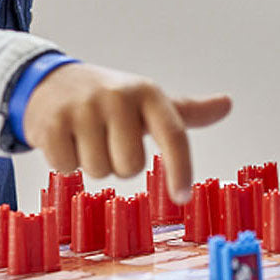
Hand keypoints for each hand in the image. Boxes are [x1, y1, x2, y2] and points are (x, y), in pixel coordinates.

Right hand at [21, 63, 231, 202]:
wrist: (51, 82)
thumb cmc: (110, 99)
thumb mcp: (147, 101)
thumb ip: (187, 112)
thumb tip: (228, 103)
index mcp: (148, 93)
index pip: (174, 135)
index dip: (181, 169)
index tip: (183, 197)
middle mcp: (118, 96)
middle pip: (131, 167)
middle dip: (120, 164)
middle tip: (109, 140)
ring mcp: (83, 108)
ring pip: (100, 171)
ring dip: (93, 163)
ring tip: (86, 136)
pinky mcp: (51, 123)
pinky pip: (67, 168)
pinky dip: (65, 162)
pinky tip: (64, 138)